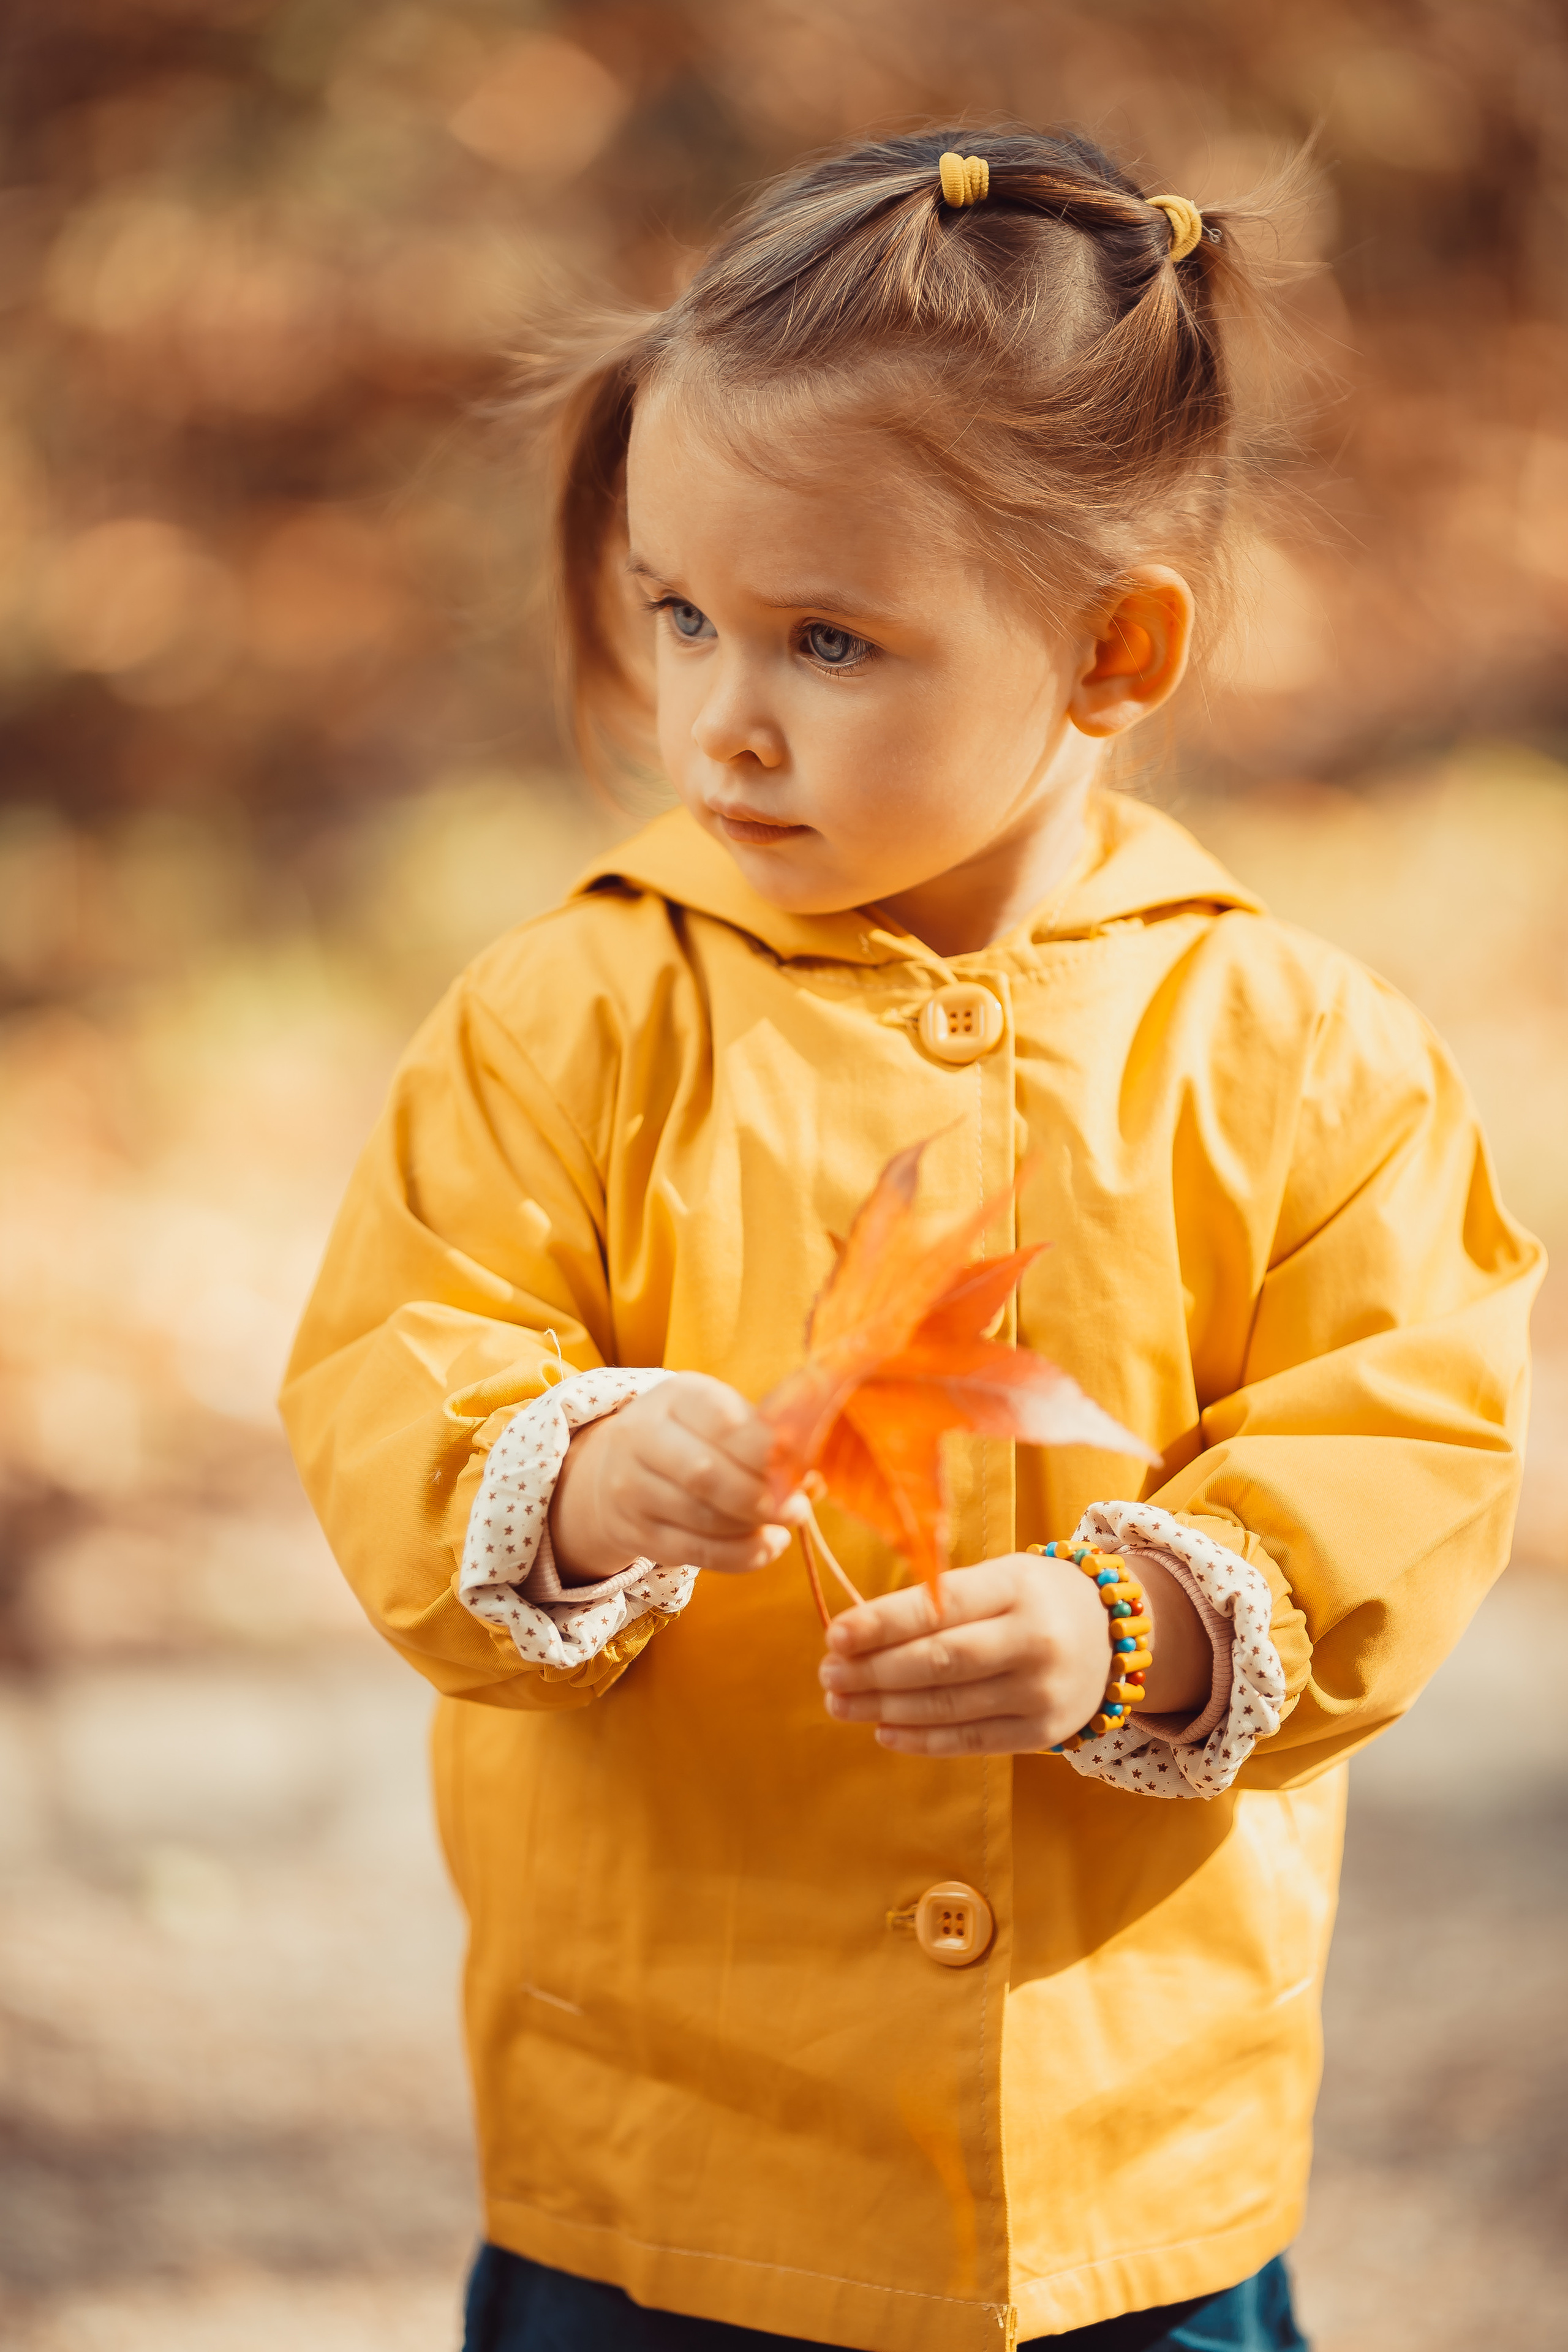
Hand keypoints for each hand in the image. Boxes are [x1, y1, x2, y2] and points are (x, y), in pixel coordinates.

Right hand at [549, 1373, 807, 1584]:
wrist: (612, 1467)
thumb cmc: (691, 1435)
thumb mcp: (719, 1416)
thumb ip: (764, 1440)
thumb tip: (816, 1479)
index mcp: (675, 1396)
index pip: (724, 1423)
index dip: (767, 1451)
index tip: (801, 1467)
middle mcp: (643, 1437)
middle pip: (707, 1475)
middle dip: (762, 1498)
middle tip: (797, 1509)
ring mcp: (632, 1488)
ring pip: (703, 1518)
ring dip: (755, 1528)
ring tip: (785, 1524)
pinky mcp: (636, 1532)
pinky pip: (696, 1552)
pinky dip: (742, 1555)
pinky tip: (768, 1545)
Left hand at [817, 1547, 1211, 1754]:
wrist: (1115, 1632)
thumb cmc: (1033, 1597)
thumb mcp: (998, 1577)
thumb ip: (938, 1600)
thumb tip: (859, 1632)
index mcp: (1018, 1586)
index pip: (939, 1606)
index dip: (882, 1623)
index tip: (834, 1635)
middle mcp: (1035, 1640)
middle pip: (940, 1661)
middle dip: (873, 1671)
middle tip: (827, 1674)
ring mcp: (1042, 1691)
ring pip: (949, 1705)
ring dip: (884, 1707)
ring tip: (840, 1702)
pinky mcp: (1044, 1732)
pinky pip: (971, 1740)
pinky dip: (921, 1739)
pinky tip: (882, 1730)